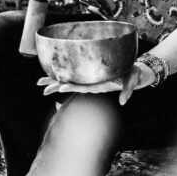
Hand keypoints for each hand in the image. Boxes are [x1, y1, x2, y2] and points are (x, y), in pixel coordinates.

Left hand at [37, 61, 155, 105]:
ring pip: (70, 81)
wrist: (136, 73)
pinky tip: (52, 76)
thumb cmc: (134, 74)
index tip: (60, 88)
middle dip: (56, 85)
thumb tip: (123, 102)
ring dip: (55, 82)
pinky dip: (63, 76)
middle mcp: (93, 84)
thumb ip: (128, 90)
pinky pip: (74, 76)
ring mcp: (91, 81)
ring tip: (40, 83)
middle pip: (72, 85)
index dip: (72, 87)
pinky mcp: (91, 76)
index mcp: (101, 85)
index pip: (84, 87)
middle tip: (41, 87)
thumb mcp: (133, 80)